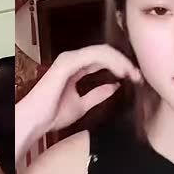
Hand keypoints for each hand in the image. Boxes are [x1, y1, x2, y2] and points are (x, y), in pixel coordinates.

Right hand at [16, 45, 139, 151]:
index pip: (104, 60)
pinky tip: (121, 72)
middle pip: (106, 53)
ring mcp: (70, 59)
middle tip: (139, 75)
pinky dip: (111, 62)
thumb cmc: (52, 114)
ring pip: (103, 51)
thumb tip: (115, 87)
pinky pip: (94, 56)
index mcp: (76, 68)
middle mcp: (73, 60)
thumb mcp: (82, 104)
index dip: (121, 66)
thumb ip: (98, 94)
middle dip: (125, 62)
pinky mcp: (67, 63)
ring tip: (133, 73)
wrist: (35, 121)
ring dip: (121, 61)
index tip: (136, 79)